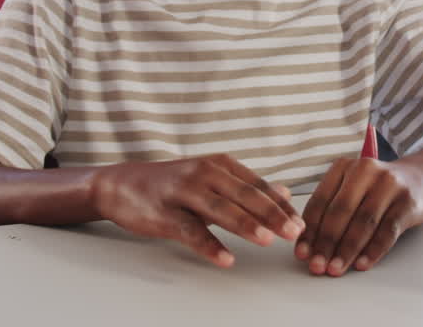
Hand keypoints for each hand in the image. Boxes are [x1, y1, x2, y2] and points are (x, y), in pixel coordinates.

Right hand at [89, 154, 303, 267]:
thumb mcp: (211, 177)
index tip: (302, 223)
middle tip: (295, 232)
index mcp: (220, 164)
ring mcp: (184, 192)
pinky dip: (210, 245)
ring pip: (221, 210)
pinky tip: (226, 258)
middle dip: (273, 215)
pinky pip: (191, 231)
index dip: (281, 205)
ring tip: (268, 240)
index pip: (258, 185)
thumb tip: (284, 192)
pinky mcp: (165, 214)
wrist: (120, 184)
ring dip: (246, 225)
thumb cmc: (171, 183)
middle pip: (245, 195)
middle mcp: (204, 173)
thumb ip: (246, 186)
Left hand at [294, 156, 422, 276]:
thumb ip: (332, 209)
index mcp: (344, 166)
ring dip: (347, 250)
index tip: (302, 253)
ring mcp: (389, 184)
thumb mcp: (353, 188)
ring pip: (363, 222)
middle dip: (326, 243)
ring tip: (336, 269)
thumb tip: (310, 247)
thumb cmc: (379, 188)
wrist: (422, 177)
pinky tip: (362, 264)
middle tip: (317, 265)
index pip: (320, 201)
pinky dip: (373, 250)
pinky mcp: (408, 201)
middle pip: (340, 211)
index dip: (310, 230)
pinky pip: (388, 230)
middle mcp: (365, 170)